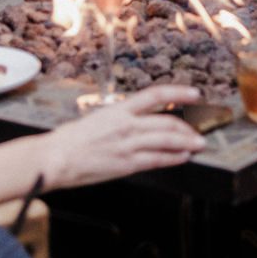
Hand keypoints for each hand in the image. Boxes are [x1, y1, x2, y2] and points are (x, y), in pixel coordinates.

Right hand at [41, 85, 206, 188]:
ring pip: (167, 141)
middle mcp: (127, 125)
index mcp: (119, 109)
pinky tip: (183, 157)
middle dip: (188, 128)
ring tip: (198, 144)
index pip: (156, 95)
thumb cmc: (70, 140)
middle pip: (167, 122)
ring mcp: (128, 145)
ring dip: (187, 143)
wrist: (56, 158)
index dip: (178, 93)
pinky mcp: (126, 164)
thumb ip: (119, 120)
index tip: (194, 93)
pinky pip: (157, 160)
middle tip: (200, 131)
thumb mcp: (97, 119)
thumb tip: (137, 122)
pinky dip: (173, 158)